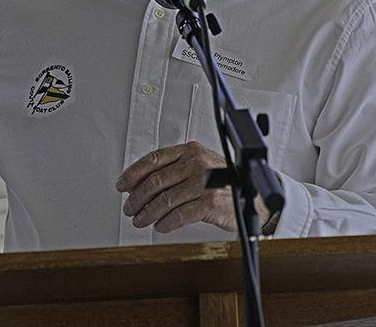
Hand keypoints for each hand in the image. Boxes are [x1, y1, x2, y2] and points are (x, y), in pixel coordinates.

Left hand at [116, 141, 269, 233]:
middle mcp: (196, 163)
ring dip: (147, 213)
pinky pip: (179, 215)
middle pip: (156, 181)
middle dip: (137, 197)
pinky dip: (165, 223)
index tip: (122, 185)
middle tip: (129, 208)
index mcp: (190, 150)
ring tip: (140, 220)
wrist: (253, 196)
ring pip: (164, 200)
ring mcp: (204, 183)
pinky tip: (160, 226)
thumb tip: (138, 184)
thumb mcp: (199, 166)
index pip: (154, 159)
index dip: (133, 173)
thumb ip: (173, 170)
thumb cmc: (223, 182)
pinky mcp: (210, 203)